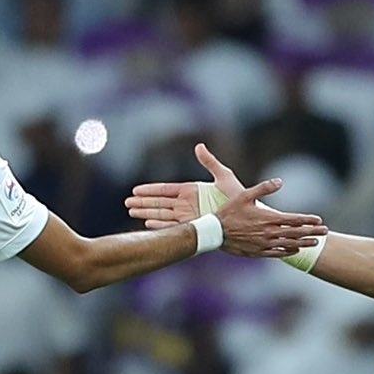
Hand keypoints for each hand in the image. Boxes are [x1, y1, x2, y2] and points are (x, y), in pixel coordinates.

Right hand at [126, 142, 246, 229]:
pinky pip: (173, 226)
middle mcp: (187, 204)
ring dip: (147, 213)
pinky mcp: (193, 226)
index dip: (150, 190)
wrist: (247, 215)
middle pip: (160, 203)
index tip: (136, 190)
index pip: (165, 190)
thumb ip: (210, 162)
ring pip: (162, 214)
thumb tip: (199, 146)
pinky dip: (160, 226)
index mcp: (191, 191)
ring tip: (131, 212)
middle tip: (127, 203)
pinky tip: (147, 224)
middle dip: (143, 203)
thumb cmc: (237, 196)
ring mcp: (189, 216)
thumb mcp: (223, 176)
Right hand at [217, 177, 326, 258]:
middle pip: (296, 233)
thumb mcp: (244, 195)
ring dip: (304, 243)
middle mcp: (268, 233)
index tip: (319, 220)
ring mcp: (264, 244)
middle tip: (326, 231)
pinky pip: (277, 253)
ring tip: (315, 242)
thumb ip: (263, 188)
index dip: (308, 220)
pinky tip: (296, 250)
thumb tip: (280, 181)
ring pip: (289, 244)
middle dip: (312, 231)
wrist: (214, 233)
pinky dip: (288, 251)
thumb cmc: (228, 212)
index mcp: (268, 218)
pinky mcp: (258, 252)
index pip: (293, 219)